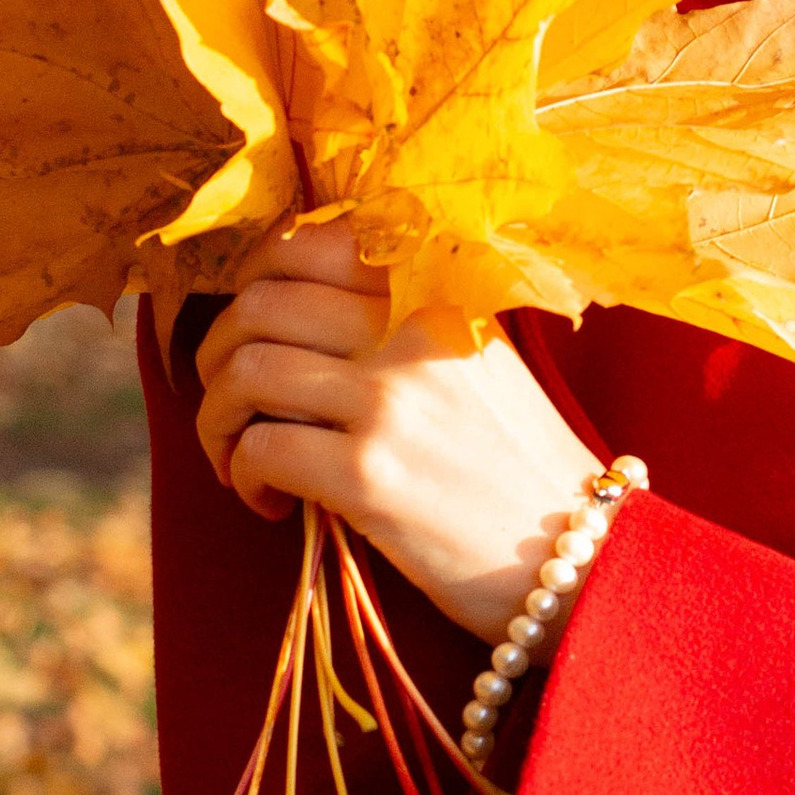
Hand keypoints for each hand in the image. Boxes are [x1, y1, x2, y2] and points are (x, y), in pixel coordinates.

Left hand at [192, 219, 601, 645]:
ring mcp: (390, 400)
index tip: (252, 329)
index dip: (252, 283)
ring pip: (245, 371)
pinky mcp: (369, 476)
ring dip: (217, 419)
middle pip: (258, 303)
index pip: (305, 244)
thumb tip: (279, 307)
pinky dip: (243, 476)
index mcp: (435, 289)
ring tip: (238, 456)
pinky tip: (272, 502)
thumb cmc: (515, 458)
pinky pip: (259, 449)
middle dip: (216, 354)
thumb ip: (397, 318)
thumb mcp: (473, 356)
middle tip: (230, 400)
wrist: (578, 550)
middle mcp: (410, 328)